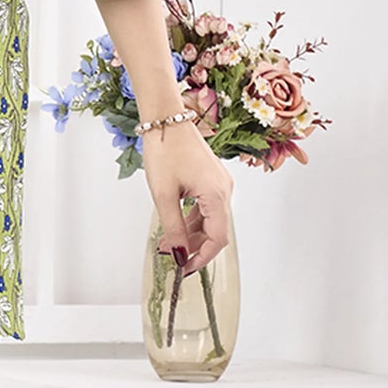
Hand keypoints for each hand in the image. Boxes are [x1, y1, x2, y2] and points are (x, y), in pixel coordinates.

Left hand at [143, 121, 233, 272]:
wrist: (165, 119)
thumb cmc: (165, 150)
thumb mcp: (164, 195)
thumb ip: (173, 228)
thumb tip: (179, 253)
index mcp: (217, 195)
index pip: (218, 239)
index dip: (202, 257)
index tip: (185, 268)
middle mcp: (224, 189)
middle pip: (216, 230)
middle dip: (195, 247)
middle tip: (173, 257)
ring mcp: (219, 183)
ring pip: (210, 219)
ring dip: (192, 234)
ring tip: (168, 243)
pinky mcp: (211, 178)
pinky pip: (206, 206)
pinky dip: (193, 219)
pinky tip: (176, 225)